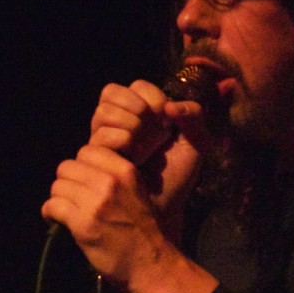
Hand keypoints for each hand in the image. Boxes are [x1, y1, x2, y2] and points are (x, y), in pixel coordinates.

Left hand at [41, 143, 218, 292]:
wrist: (152, 264)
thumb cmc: (144, 231)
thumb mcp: (138, 192)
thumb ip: (115, 176)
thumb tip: (83, 167)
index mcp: (126, 171)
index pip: (87, 151)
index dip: (82, 166)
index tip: (85, 182)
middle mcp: (110, 182)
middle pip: (67, 167)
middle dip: (67, 182)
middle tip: (73, 198)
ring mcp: (96, 203)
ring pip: (58, 186)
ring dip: (59, 199)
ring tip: (67, 211)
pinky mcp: (83, 224)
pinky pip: (53, 206)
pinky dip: (51, 214)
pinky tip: (58, 221)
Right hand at [88, 79, 213, 225]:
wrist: (166, 206)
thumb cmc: (178, 177)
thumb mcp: (197, 145)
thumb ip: (194, 117)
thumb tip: (170, 107)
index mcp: (143, 114)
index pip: (138, 86)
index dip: (152, 97)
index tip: (167, 119)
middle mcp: (121, 122)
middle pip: (112, 93)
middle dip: (136, 109)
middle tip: (155, 132)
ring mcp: (105, 138)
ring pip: (102, 112)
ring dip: (126, 124)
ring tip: (142, 146)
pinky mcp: (96, 156)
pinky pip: (99, 135)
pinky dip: (119, 141)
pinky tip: (132, 157)